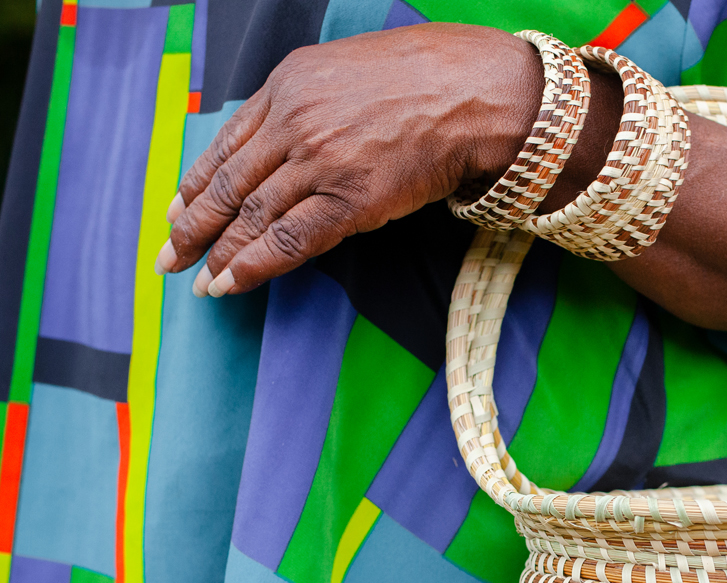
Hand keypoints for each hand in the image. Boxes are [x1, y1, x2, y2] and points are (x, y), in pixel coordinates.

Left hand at [154, 23, 543, 295]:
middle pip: (228, 184)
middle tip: (169, 256)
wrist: (474, 93)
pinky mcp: (350, 200)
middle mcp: (293, 122)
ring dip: (219, 254)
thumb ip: (310, 101)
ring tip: (199, 281)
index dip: (197, 185)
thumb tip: (291, 140)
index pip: (226, 144)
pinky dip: (254, 265)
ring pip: (252, 216)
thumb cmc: (426, 79)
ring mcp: (320, 162)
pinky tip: (231, 283)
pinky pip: (289, 240)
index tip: (178, 210)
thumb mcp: (348, 70)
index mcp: (287, 85)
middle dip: (192, 227)